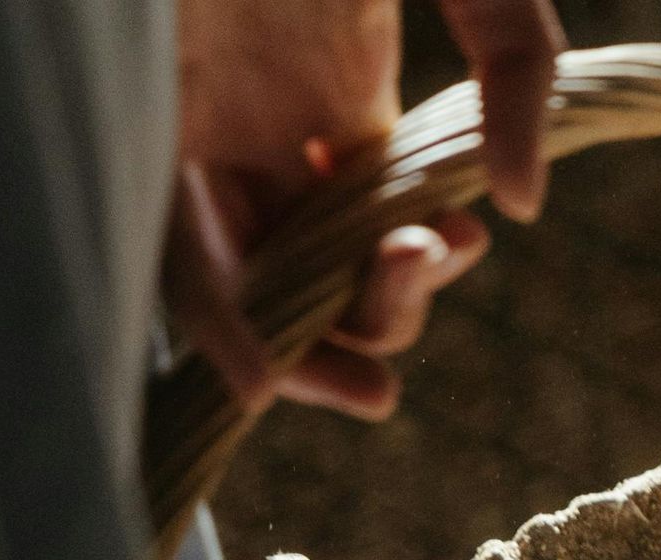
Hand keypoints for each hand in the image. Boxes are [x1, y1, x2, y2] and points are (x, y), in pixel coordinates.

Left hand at [166, 0, 563, 421]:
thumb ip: (516, 60)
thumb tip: (522, 208)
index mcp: (338, 80)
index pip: (380, 218)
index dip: (428, 258)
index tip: (463, 243)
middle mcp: (266, 120)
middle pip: (320, 265)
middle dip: (383, 314)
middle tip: (417, 298)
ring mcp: (199, 130)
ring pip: (252, 280)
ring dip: (311, 358)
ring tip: (373, 398)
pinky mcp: (137, 129)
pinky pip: (170, 254)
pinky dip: (219, 325)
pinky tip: (262, 376)